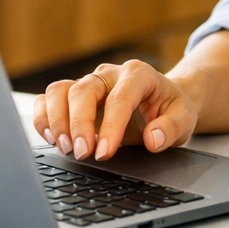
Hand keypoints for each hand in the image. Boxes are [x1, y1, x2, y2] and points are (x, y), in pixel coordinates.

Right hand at [32, 60, 199, 161]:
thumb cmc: (170, 109)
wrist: (162, 100)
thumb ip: (172, 128)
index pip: (120, 97)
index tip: (105, 152)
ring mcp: (89, 82)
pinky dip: (43, 117)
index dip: (111, 126)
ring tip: (65, 147)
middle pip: (84, 90)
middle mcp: (110, 74)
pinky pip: (49, 98)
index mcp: (139, 75)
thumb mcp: (184, 118)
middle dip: (79, 123)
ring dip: (56, 120)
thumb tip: (153, 139)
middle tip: (82, 153)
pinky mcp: (73, 94)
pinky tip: (51, 139)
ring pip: (60, 90)